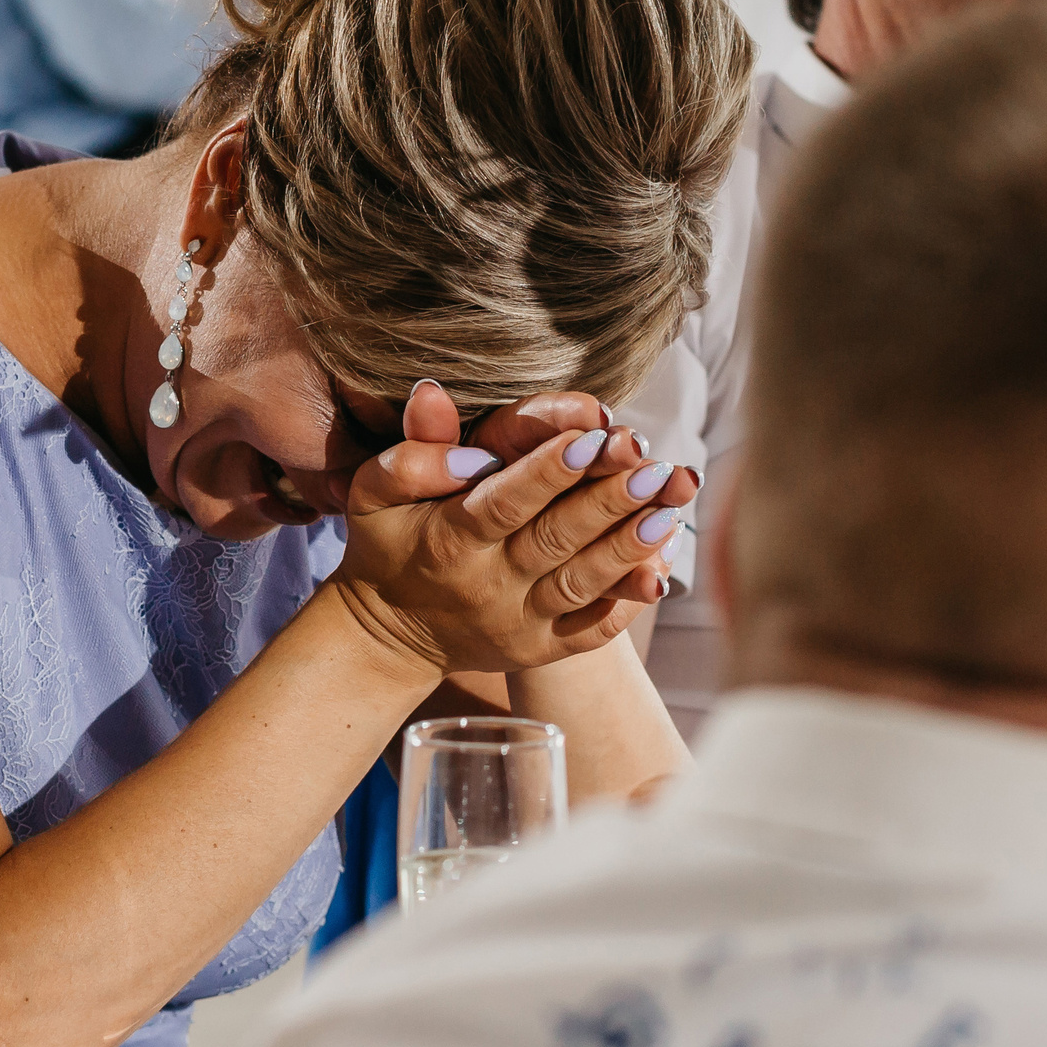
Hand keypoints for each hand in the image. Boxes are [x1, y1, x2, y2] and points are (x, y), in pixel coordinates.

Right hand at [329, 384, 693, 673]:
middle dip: (608, 501)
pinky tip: (663, 563)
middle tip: (654, 465)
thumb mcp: (375, 494)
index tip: (590, 438)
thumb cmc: (388, 545)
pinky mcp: (541, 648)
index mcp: (449, 540)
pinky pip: (593, 629)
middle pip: (556, 540)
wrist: (390, 635)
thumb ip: (409, 450)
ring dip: (631, 546)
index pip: (504, 502)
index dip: (548, 472)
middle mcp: (488, 585)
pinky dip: (630, 599)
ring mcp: (519, 623)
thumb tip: (433, 398)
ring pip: (583, 583)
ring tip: (671, 507)